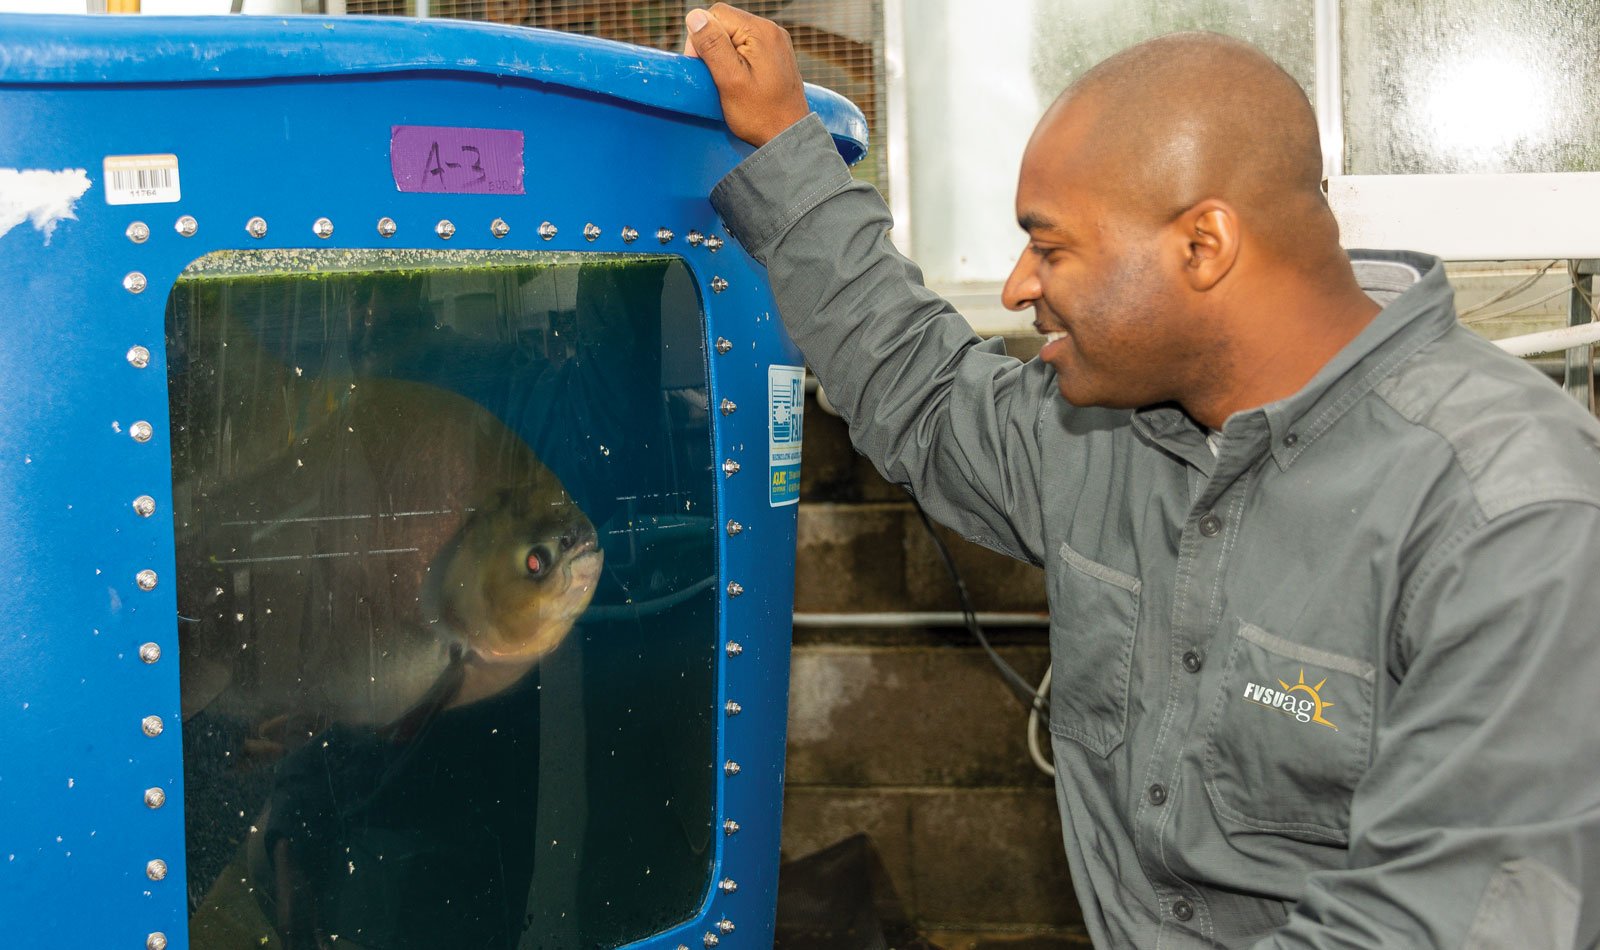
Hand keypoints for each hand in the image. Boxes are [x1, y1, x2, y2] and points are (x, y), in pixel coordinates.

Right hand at [683, 4, 811, 147]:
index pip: (717, 13)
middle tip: (714, 75)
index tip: (702, 65)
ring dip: (723, 54)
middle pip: (726, 22)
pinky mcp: (776, 54)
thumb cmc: (761, 114)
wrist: (788, 136)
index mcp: (761, 32)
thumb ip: (712, 45)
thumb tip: (694, 16)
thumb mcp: (730, 80)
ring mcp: (776, 42)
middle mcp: (772, 31)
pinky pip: (747, 46)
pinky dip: (736, 59)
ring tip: (728, 80)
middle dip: (713, 45)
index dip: (701, 36)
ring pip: (735, 34)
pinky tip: (738, 79)